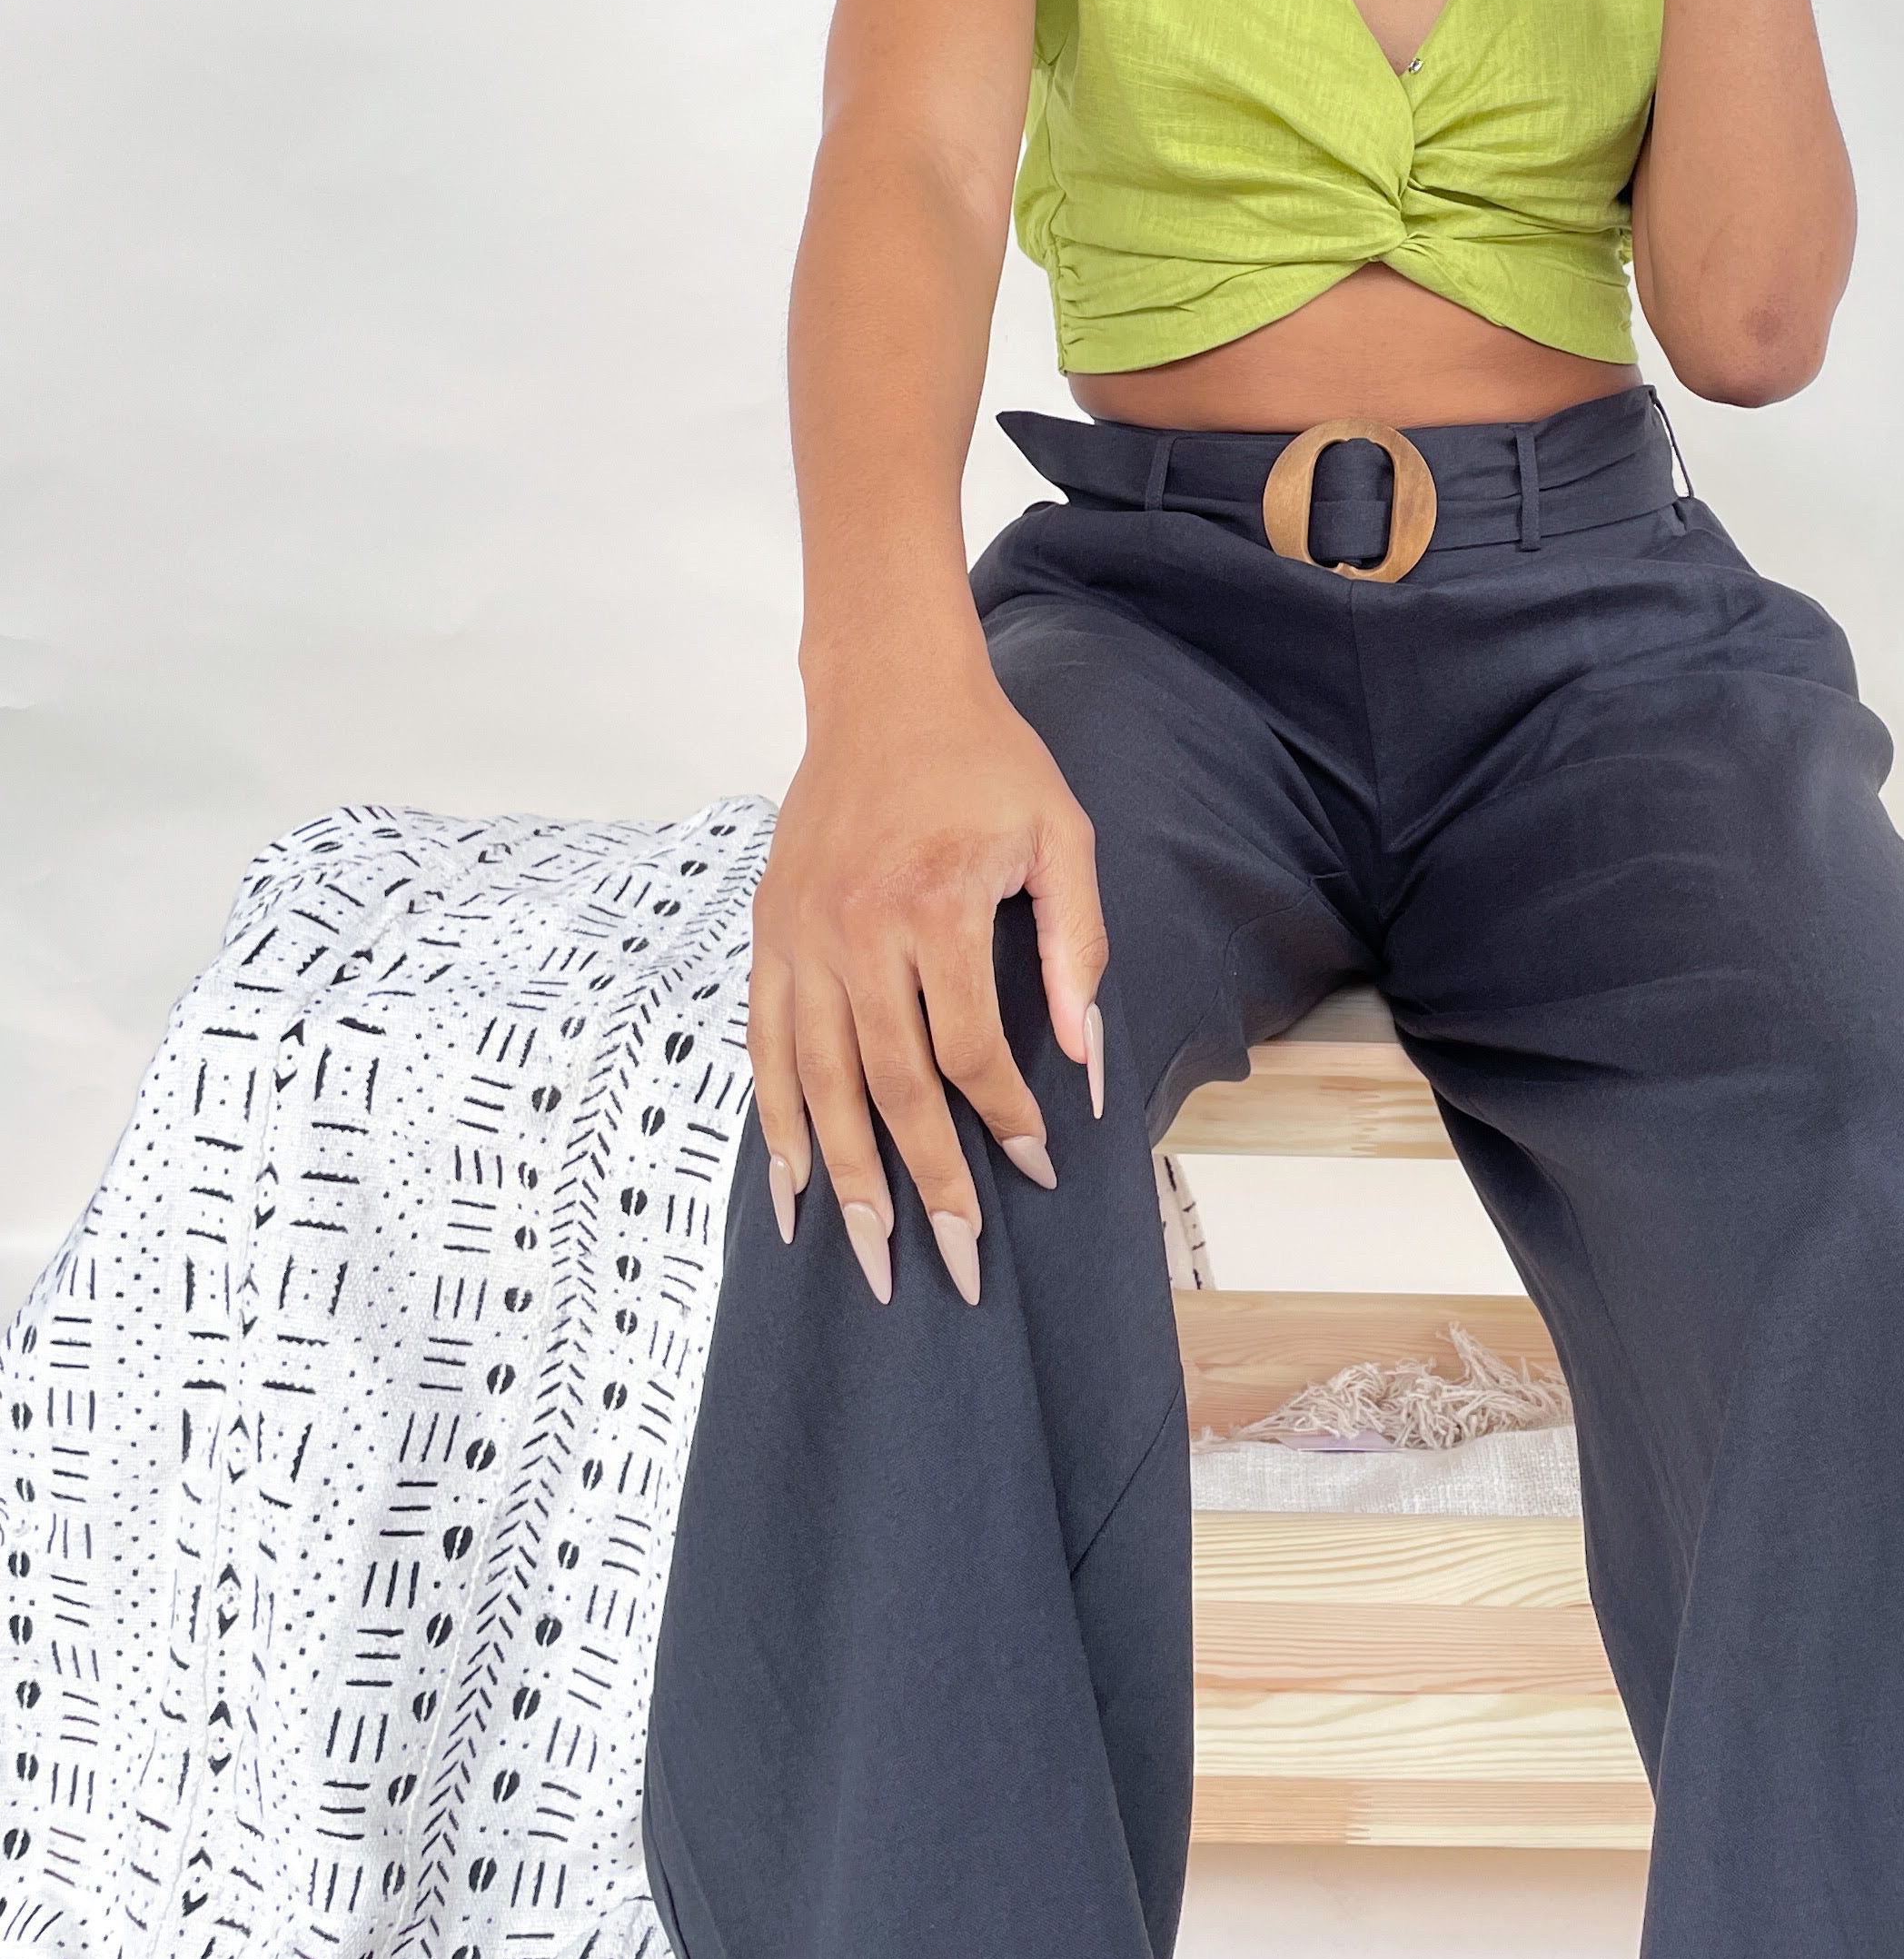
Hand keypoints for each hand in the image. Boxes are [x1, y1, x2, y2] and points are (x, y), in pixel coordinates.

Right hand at [745, 672, 1111, 1306]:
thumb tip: (1084, 1059)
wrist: (887, 691)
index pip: (970, 1051)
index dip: (1003, 1122)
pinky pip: (765, 1047)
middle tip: (950, 1266)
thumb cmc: (987, 764)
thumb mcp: (1062, 839)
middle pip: (890, 1088)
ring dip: (843, 1179)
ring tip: (868, 1255)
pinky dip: (776, 1122)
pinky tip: (791, 1187)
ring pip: (816, 1084)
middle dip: (925, 1186)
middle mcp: (858, 930)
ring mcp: (801, 936)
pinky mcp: (769, 933)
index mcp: (937, 906)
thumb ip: (1077, 949)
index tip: (1034, 1169)